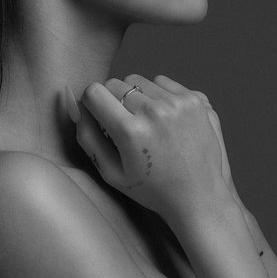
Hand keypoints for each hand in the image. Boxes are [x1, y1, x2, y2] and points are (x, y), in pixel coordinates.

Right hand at [68, 74, 232, 222]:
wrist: (199, 197)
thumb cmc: (153, 190)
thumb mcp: (111, 173)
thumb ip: (88, 137)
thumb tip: (77, 106)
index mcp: (131, 131)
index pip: (94, 91)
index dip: (92, 104)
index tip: (100, 117)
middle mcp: (156, 111)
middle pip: (116, 83)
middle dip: (113, 101)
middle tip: (125, 126)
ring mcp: (179, 103)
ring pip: (139, 80)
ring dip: (137, 96)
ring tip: (147, 124)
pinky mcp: (196, 99)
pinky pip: (164, 83)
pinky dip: (160, 96)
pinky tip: (166, 121)